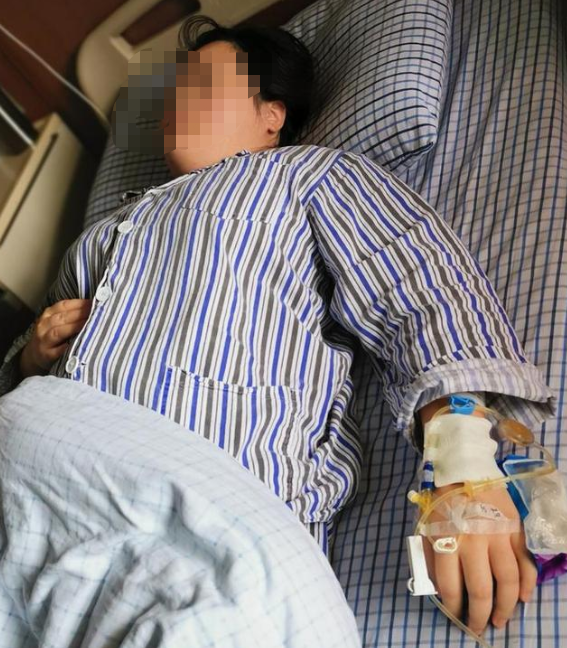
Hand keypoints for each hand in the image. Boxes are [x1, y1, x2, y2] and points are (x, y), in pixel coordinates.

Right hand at [19, 299, 92, 377]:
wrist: (35, 355)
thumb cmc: (53, 336)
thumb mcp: (58, 322)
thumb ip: (72, 314)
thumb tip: (96, 306)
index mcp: (48, 314)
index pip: (63, 305)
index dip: (79, 303)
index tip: (95, 303)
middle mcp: (44, 326)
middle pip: (62, 318)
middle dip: (80, 314)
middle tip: (96, 313)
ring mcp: (43, 341)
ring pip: (58, 332)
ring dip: (74, 327)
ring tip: (90, 325)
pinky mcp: (46, 355)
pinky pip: (57, 351)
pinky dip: (67, 347)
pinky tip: (79, 344)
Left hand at [422, 483, 537, 635]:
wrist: (462, 465)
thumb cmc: (439, 497)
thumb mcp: (425, 524)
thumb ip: (431, 555)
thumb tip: (440, 586)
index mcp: (447, 540)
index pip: (451, 586)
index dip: (454, 608)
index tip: (456, 617)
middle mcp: (474, 541)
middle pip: (481, 590)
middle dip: (480, 615)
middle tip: (480, 627)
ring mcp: (498, 536)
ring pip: (508, 581)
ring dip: (506, 606)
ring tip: (501, 620)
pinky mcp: (514, 528)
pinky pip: (525, 562)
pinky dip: (527, 583)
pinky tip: (523, 597)